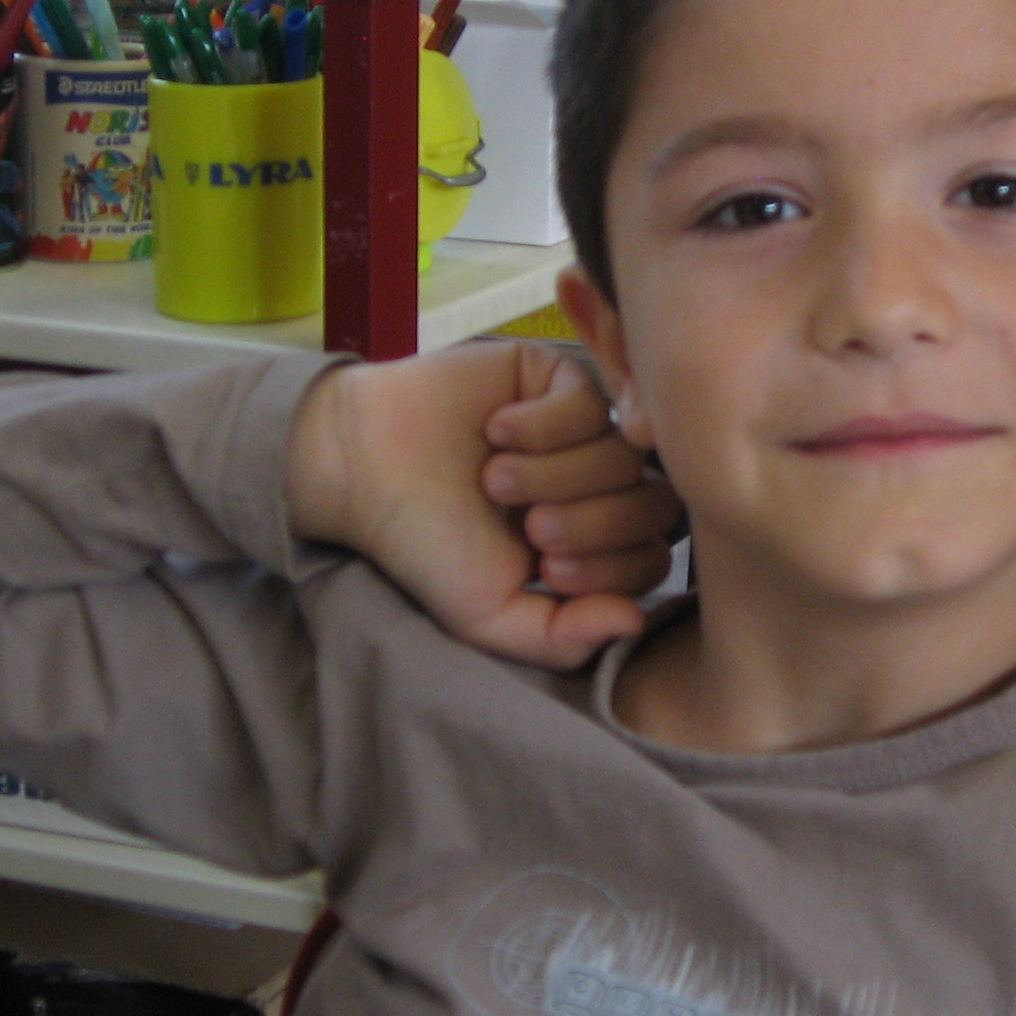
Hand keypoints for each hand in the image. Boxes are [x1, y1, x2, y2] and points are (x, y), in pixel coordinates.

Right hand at [284, 343, 682, 669]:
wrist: (363, 468)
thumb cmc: (426, 544)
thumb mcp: (490, 616)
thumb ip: (562, 637)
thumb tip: (635, 622)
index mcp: (591, 544)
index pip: (652, 559)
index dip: (613, 569)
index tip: (547, 570)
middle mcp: (597, 486)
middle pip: (653, 506)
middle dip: (592, 524)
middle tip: (531, 526)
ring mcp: (583, 430)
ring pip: (622, 455)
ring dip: (556, 475)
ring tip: (494, 480)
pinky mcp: (557, 379)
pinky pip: (590, 402)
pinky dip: (543, 426)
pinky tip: (496, 432)